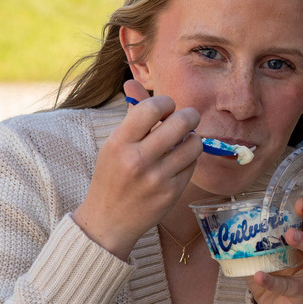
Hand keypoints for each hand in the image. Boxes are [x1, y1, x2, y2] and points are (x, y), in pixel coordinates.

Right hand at [72, 84, 201, 258]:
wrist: (109, 221)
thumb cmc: (112, 177)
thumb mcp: (113, 144)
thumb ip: (131, 115)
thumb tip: (132, 82)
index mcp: (120, 143)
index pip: (151, 108)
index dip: (165, 102)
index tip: (166, 107)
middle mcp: (139, 160)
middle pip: (180, 123)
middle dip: (189, 115)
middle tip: (187, 117)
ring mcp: (158, 178)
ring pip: (193, 144)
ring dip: (192, 138)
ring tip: (183, 141)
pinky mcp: (172, 193)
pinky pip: (192, 164)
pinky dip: (189, 159)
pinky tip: (178, 161)